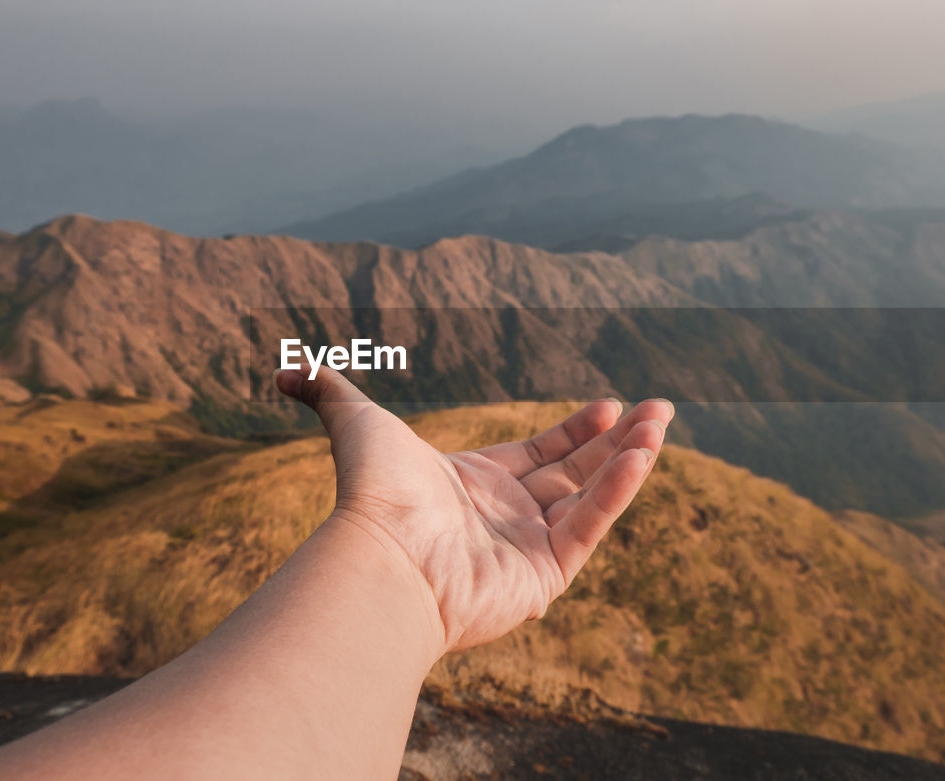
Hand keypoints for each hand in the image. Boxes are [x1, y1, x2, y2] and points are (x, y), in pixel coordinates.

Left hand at [276, 367, 673, 652]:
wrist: (385, 554)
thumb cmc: (373, 490)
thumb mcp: (355, 421)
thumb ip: (326, 388)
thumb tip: (282, 368)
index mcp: (475, 483)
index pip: (539, 453)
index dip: (575, 430)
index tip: (609, 405)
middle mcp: (505, 516)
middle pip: (573, 472)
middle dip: (616, 440)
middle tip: (657, 410)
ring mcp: (527, 548)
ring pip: (591, 497)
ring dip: (629, 460)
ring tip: (662, 422)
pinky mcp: (544, 576)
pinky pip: (591, 526)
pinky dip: (617, 491)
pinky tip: (644, 454)